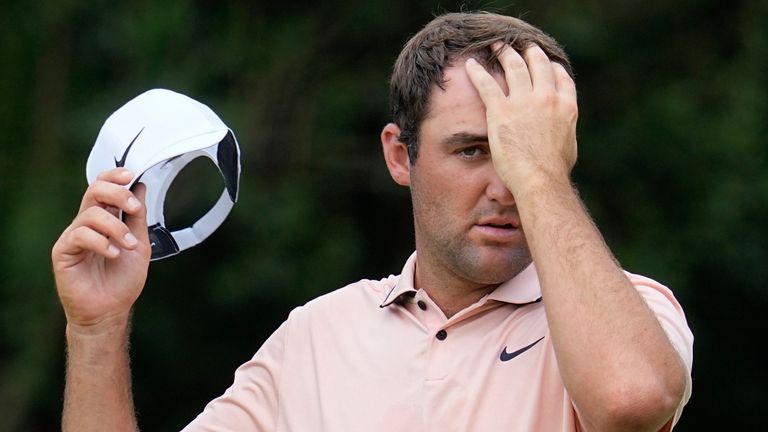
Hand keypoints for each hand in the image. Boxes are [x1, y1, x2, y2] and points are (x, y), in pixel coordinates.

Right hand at [52, 168, 150, 330]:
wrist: (110, 310)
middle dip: (117, 194)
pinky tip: (113, 254)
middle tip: (134, 208)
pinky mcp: (63, 251)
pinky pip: (80, 235)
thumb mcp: (139, 244)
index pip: (103, 187)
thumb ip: (138, 217)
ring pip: (91, 214)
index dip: (114, 176)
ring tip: (129, 247)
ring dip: (116, 228)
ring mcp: (74, 236)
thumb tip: (140, 187)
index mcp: (105, 219)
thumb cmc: (122, 281)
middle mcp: (87, 223)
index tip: (130, 175)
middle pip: (94, 191)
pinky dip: (101, 242)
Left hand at [464, 43, 577, 193]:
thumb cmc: (554, 172)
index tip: (544, 62)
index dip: (550, 65)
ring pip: (513, 67)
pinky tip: (470, 64)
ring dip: (504, 53)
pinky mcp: (501, 111)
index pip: (559, 76)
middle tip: (520, 46)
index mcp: (566, 106)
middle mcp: (546, 98)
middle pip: (537, 64)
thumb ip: (564, 131)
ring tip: (496, 46)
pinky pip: (486, 84)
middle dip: (528, 52)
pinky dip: (477, 72)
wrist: (541, 180)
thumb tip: (560, 133)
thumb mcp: (568, 147)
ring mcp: (523, 102)